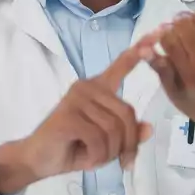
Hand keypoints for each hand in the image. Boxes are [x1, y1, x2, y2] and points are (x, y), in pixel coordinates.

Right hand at [0, 45, 153, 194]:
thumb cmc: (72, 147)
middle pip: (127, 113)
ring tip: (94, 157)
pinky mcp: (69, 115)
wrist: (38, 159)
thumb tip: (149, 128)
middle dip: (127, 144)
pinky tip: (86, 158)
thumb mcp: (107, 143)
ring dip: (109, 153)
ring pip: (114, 130)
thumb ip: (127, 133)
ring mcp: (76, 99)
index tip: (156, 34)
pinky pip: (98, 139)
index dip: (138, 52)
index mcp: (98, 88)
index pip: (120, 66)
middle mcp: (87, 87)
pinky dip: (98, 156)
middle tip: (119, 161)